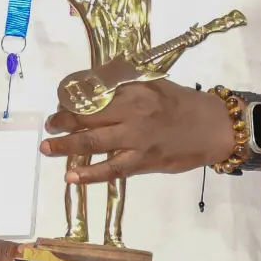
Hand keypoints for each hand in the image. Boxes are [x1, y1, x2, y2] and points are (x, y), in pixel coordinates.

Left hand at [41, 79, 234, 182]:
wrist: (214, 127)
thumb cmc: (184, 104)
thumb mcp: (155, 83)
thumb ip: (127, 83)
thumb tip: (96, 83)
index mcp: (133, 90)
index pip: (94, 94)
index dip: (72, 99)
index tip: (60, 103)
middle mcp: (131, 112)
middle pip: (87, 116)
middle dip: (62, 121)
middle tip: (50, 124)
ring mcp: (135, 138)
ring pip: (93, 142)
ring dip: (66, 145)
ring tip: (47, 148)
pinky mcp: (142, 161)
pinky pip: (111, 169)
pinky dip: (89, 174)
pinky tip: (70, 176)